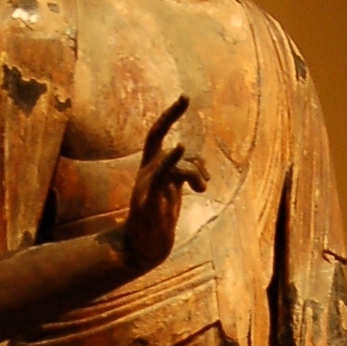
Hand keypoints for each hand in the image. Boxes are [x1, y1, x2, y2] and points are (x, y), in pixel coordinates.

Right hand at [121, 95, 208, 270]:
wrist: (143, 248)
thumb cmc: (159, 217)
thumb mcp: (174, 191)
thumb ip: (186, 175)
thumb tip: (203, 170)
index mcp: (151, 166)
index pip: (158, 134)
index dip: (170, 115)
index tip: (184, 97)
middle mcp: (146, 170)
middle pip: (156, 135)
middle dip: (170, 114)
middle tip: (185, 96)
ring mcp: (146, 185)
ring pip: (173, 161)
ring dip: (195, 172)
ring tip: (201, 188)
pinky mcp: (148, 201)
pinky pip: (161, 176)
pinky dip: (170, 160)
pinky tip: (178, 146)